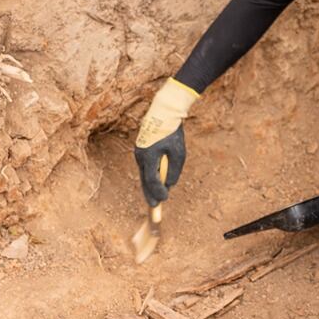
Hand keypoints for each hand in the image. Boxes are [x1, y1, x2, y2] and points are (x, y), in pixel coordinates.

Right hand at [134, 79, 199, 204]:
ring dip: (149, 186)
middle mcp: (140, 156)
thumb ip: (174, 170)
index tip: (164, 200)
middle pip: (145, 180)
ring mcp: (139, 152)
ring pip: (144, 173)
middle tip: (154, 206)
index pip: (152, 180)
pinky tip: (153, 183)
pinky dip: (149, 176)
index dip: (158, 192)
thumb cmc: (172, 132)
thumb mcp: (178, 153)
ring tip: (153, 198)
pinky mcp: (142, 149)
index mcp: (148, 157)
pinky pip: (145, 167)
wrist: (164, 112)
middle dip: (150, 193)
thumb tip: (170, 184)